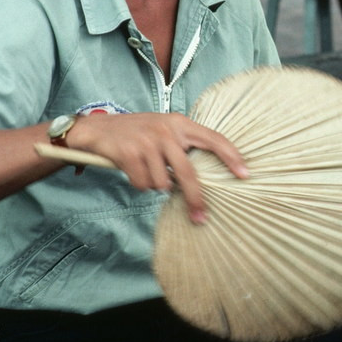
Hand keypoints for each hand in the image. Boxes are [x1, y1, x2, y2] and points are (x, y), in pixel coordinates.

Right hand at [67, 112, 246, 223]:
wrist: (97, 128)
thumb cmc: (136, 134)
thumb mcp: (163, 130)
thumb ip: (182, 147)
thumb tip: (201, 181)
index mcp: (180, 123)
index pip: (214, 139)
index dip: (231, 157)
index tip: (245, 174)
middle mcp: (166, 131)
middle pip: (189, 173)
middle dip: (195, 199)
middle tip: (201, 217)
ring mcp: (148, 142)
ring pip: (163, 183)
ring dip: (154, 184)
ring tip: (144, 170)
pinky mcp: (130, 153)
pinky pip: (143, 184)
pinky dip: (138, 184)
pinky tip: (131, 170)